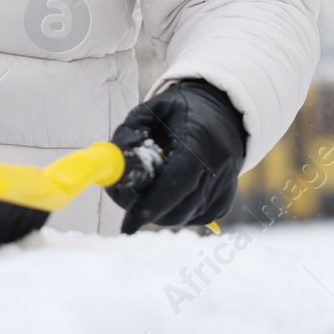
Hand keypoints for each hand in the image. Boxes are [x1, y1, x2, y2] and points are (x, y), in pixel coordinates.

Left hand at [105, 78, 247, 233]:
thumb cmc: (179, 112)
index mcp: (199, 141)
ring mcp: (224, 187)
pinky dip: (177, 211)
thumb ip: (129, 134)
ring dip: (162, 211)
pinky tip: (170, 190)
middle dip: (150, 210)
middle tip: (129, 199)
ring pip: (186, 216)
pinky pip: (195, 217)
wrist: (222, 114)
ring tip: (151, 184)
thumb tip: (109, 168)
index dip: (152, 204)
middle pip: (181, 207)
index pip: (178, 181)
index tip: (128, 222)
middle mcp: (217, 168)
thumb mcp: (151, 110)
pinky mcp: (224, 201)